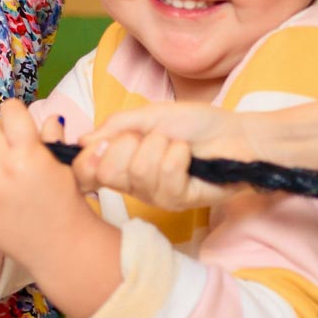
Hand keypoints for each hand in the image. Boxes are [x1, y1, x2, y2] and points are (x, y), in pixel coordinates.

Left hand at [0, 100, 89, 262]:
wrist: (59, 247)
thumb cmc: (66, 205)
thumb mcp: (64, 167)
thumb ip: (52, 138)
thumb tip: (49, 117)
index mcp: (29, 155)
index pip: (10, 112)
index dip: (13, 110)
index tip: (16, 118)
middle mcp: (2, 169)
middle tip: (0, 137)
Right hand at [72, 102, 237, 210]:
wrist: (235, 133)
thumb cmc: (195, 124)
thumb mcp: (149, 115)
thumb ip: (114, 126)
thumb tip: (82, 141)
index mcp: (122, 163)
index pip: (86, 175)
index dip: (87, 160)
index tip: (101, 143)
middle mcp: (134, 185)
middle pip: (108, 172)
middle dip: (129, 144)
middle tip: (153, 137)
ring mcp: (156, 196)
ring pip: (138, 171)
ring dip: (161, 146)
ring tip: (177, 144)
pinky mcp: (180, 201)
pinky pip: (166, 175)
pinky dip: (178, 154)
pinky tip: (189, 156)